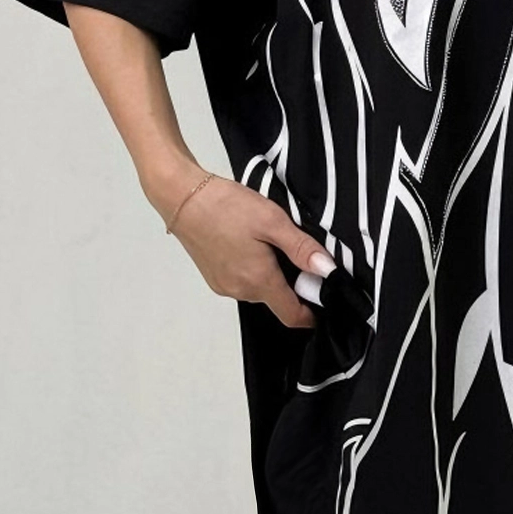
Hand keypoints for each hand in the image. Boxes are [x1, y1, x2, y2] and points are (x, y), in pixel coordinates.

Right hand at [169, 173, 335, 328]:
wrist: (184, 197)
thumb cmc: (227, 207)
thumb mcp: (272, 221)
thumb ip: (301, 248)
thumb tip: (327, 270)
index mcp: (259, 281)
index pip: (292, 316)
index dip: (312, 313)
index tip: (324, 298)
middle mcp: (240, 291)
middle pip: (277, 300)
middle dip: (293, 283)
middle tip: (300, 251)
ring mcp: (224, 285)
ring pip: (260, 289)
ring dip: (273, 273)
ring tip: (273, 241)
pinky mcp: (214, 277)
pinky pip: (243, 281)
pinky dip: (255, 269)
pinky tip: (253, 243)